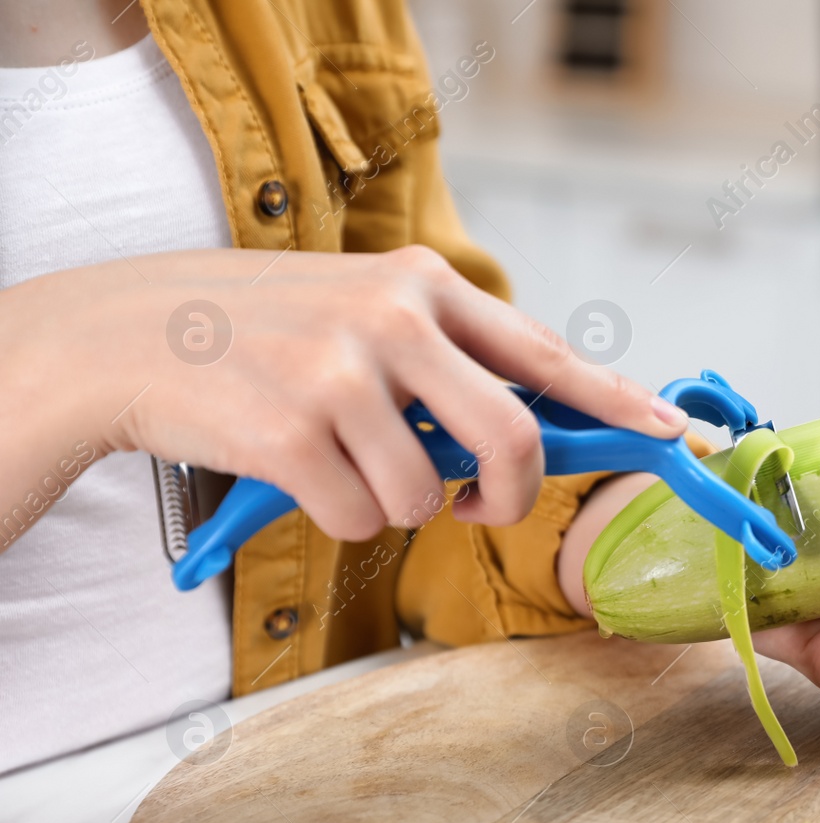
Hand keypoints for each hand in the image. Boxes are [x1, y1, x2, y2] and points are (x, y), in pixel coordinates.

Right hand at [0, 246, 685, 545]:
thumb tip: (542, 418)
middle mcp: (391, 320)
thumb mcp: (364, 311)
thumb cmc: (266, 333)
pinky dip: (340, 519)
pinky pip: (358, 519)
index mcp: (424, 287)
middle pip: (512, 438)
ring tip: (345, 466)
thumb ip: (448, 357)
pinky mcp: (288, 431)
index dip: (616, 402)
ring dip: (397, 506)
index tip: (670, 431)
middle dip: (512, 495)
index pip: (545, 353)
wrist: (131, 333)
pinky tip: (300, 475)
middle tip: (483, 507)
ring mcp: (339, 374)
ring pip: (427, 495)